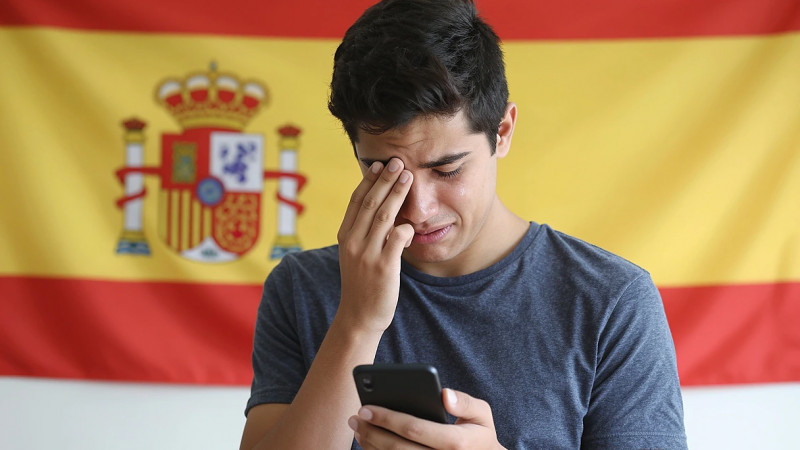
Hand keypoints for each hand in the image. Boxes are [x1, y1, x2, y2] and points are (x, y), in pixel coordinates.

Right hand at [336, 158, 414, 333]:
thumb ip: (364, 233)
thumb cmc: (362, 284)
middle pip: (371, 203)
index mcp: (345, 236)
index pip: (356, 201)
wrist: (359, 316)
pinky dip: (405, 227)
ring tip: (408, 177)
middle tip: (398, 162)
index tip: (379, 165)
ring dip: (397, 193)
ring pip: (384, 215)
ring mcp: (368, 254)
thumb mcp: (356, 254)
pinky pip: (397, 238)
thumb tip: (380, 209)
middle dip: (385, 180)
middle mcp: (354, 242)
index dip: (368, 181)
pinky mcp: (383, 267)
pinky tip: (411, 223)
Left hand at [348, 388, 505, 449]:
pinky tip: (368, 442)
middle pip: (397, 448)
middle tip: (356, 416)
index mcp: (456, 443)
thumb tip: (444, 394)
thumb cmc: (479, 435)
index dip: (387, 418)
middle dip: (372, 431)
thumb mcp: (483, 415)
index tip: (367, 407)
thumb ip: (466, 403)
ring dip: (370, 444)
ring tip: (358, 427)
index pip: (415, 429)